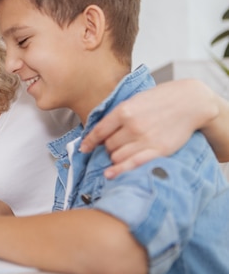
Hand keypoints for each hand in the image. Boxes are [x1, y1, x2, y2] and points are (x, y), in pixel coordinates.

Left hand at [80, 78, 216, 177]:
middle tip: (111, 147)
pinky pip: (133, 164)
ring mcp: (145, 139)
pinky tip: (110, 173)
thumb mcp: (134, 100)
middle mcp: (132, 126)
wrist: (190, 101)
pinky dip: (119, 171)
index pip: (99, 131)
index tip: (83, 149)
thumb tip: (99, 130)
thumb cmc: (160, 99)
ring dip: (115, 158)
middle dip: (106, 148)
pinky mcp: (158, 150)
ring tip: (120, 153)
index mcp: (124, 111)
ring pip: (117, 157)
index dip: (88, 142)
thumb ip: (117, 114)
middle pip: (108, 146)